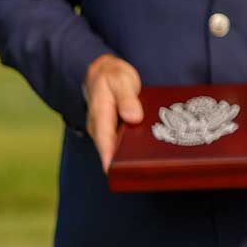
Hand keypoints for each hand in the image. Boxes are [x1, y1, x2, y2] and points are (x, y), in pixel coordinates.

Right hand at [83, 53, 142, 171]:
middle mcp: (99, 126)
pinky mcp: (113, 129)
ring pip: (115, 147)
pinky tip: (147, 152)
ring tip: (146, 169)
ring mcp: (105, 129)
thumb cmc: (113, 75)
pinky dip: (131, 147)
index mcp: (99, 113)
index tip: (113, 171)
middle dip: (121, 162)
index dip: (108, 156)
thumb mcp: (121, 81)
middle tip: (138, 175)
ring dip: (127, 156)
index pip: (103, 139)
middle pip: (109, 149)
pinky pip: (120, 141)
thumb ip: (127, 98)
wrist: (104, 71)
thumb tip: (133, 117)